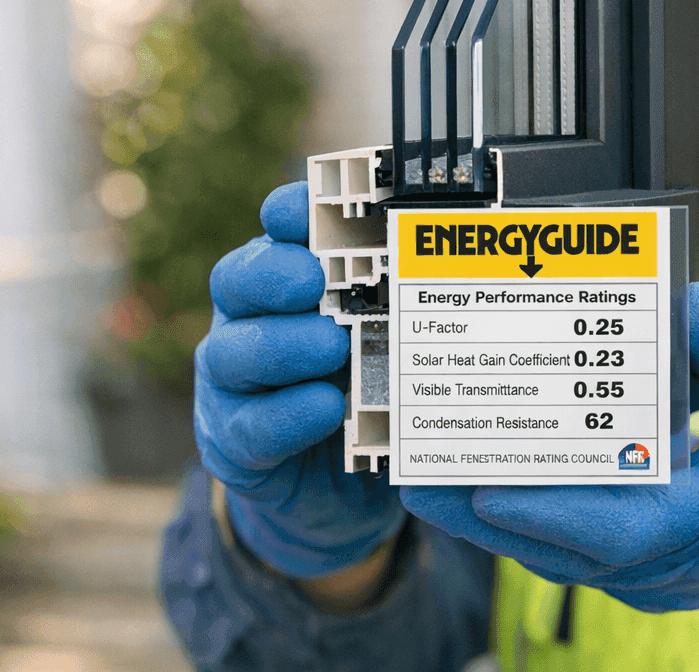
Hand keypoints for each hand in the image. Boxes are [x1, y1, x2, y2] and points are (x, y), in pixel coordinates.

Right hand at [194, 181, 403, 577]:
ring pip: (233, 353)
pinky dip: (288, 416)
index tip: (310, 208)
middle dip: (274, 274)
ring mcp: (233, 385)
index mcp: (285, 283)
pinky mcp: (235, 444)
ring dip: (283, 346)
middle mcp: (249, 322)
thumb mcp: (389, 340)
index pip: (275, 234)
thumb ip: (400, 302)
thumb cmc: (370, 391)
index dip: (289, 214)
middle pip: (236, 282)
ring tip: (333, 347)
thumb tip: (465, 255)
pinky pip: (250, 427)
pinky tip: (327, 408)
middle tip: (316, 280)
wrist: (342, 490)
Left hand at [399, 283, 698, 610]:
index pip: (635, 527)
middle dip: (487, 512)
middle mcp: (686, 561)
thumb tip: (683, 300)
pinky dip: (525, 517)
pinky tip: (477, 479)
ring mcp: (665, 575)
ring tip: (422, 470)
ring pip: (563, 556)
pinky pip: (575, 550)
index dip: (556, 510)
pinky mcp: (648, 568)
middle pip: (573, 550)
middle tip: (414, 469)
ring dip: (491, 517)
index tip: (489, 483)